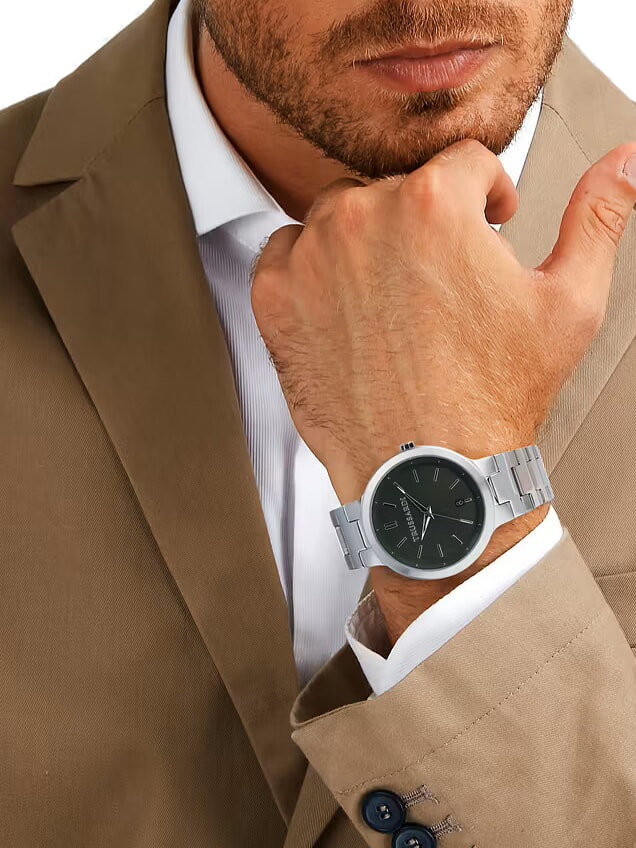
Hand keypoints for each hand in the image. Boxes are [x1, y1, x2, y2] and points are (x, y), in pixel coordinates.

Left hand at [250, 140, 635, 635]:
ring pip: (343, 217)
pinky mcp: (275, 300)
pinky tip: (348, 306)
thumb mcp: (569, 303)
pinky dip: (314, 269)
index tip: (488, 220)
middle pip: (400, 190)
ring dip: (371, 242)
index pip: (461, 163)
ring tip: (399, 296)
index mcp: (434, 205)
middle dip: (428, 224)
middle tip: (445, 280)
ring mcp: (311, 260)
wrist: (428, 474)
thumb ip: (596, 216)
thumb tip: (626, 160)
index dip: (486, 192)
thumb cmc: (495, 399)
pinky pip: (288, 252)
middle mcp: (363, 220)